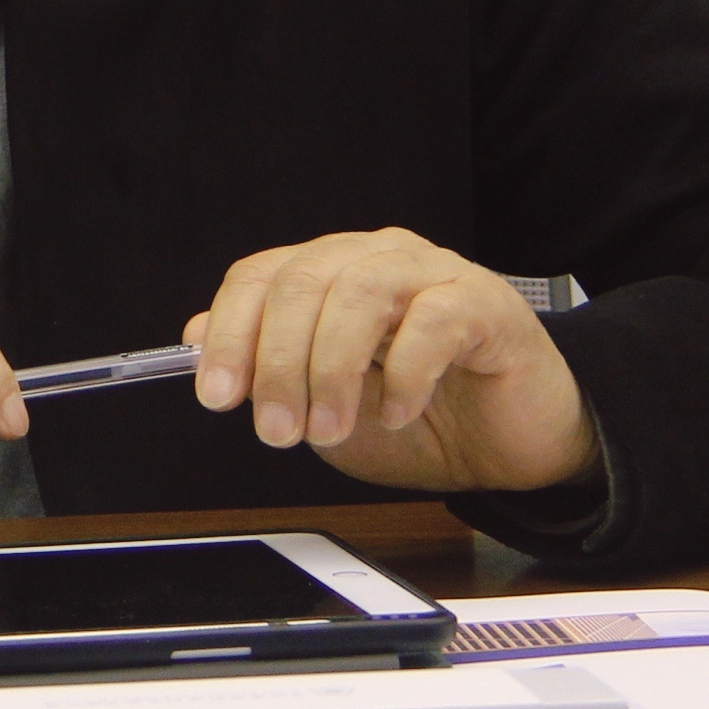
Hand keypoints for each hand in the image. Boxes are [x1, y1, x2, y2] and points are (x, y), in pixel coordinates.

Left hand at [185, 229, 596, 492]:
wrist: (511, 449)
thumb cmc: (419, 421)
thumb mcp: (323, 407)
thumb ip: (267, 371)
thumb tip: (198, 341)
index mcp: (333, 273)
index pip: (262, 276)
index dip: (231, 331)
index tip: (217, 394)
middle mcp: (378, 259)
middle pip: (304, 281)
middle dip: (279, 361)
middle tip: (277, 430)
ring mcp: (435, 274)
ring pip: (360, 293)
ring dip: (332, 368)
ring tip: (330, 428)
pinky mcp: (487, 305)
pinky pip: (434, 322)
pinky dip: (404, 373)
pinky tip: (398, 413)